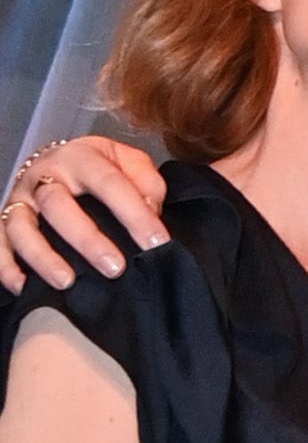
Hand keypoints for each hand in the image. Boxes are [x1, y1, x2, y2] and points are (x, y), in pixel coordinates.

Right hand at [0, 137, 166, 292]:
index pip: (110, 183)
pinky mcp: (2, 221)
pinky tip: (23, 285)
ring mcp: (19, 200)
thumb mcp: (130, 162)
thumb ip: (147, 182)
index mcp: (80, 156)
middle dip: (88, 239)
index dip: (135, 214)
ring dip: (43, 257)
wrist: (58, 162)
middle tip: (115, 268)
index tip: (157, 242)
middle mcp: (43, 175)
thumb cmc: (101, 168)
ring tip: (67, 282)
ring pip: (22, 227)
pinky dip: (7, 266)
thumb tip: (152, 211)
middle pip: (58, 205)